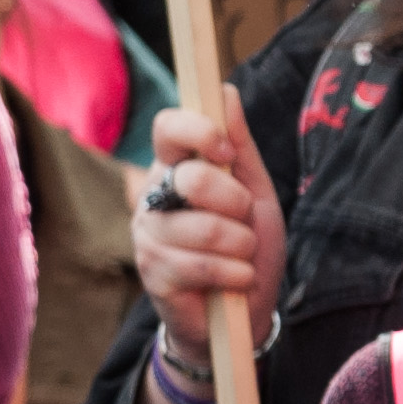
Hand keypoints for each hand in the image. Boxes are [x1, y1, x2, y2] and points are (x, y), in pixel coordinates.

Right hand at [130, 104, 284, 355]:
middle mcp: (153, 198)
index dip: (197, 132)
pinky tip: (236, 280)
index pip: (168, 128)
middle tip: (243, 222)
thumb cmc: (245, 248)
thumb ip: (240, 145)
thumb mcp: (254, 192)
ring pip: (203, 228)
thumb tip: (226, 90)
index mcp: (175, 170)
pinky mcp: (153, 274)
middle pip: (192, 178)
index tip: (226, 152)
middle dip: (235, 203)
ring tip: (241, 258)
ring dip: (241, 247)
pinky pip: (202, 265)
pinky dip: (235, 274)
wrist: (240, 312)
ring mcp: (148, 237)